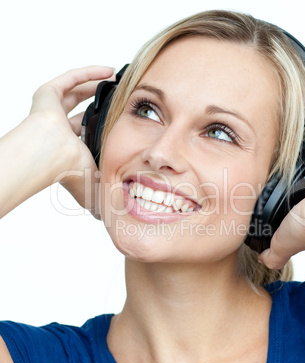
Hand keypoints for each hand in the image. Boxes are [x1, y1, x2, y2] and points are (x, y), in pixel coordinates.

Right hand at [0, 66, 114, 217]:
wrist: (49, 155)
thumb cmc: (65, 171)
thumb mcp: (90, 187)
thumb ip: (98, 199)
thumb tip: (105, 219)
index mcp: (69, 148)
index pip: (87, 134)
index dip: (105, 129)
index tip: (125, 124)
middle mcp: (60, 128)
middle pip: (83, 112)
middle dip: (103, 106)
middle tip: (125, 100)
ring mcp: (53, 110)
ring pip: (78, 93)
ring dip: (98, 87)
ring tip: (118, 81)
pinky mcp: (48, 94)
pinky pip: (72, 78)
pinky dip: (90, 73)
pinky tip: (109, 71)